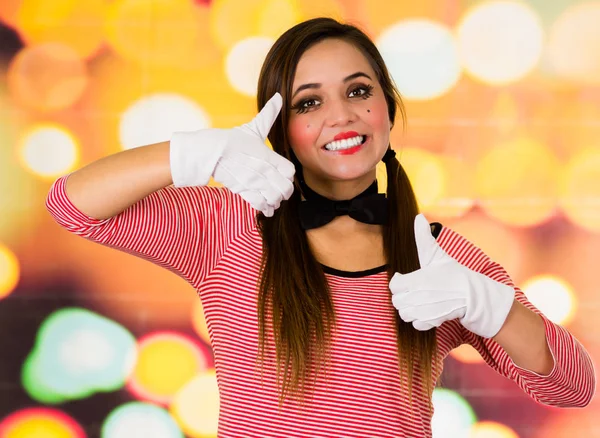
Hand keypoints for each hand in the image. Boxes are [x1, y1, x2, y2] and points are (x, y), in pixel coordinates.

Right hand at [170, 93, 295, 215]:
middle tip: (282, 190)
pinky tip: (265, 205)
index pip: (289, 171)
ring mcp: (253, 182)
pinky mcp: (242, 191)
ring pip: (274, 198)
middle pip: (286, 188)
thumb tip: (278, 97)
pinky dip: (265, 208)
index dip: (289, 175)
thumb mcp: (253, 127)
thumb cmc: (231, 139)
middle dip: (286, 191)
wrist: (209, 152)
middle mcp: (263, 170)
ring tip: (273, 198)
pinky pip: (260, 204)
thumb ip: (268, 115)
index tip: (284, 175)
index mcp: (267, 155)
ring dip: (276, 200)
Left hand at [389, 214, 514, 337]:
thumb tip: (418, 217)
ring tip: (419, 300)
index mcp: (417, 279)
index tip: (407, 279)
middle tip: (415, 290)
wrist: (475, 295)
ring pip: (404, 313)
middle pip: (396, 300)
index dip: (399, 282)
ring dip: (409, 308)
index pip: (394, 285)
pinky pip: (415, 324)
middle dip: (403, 296)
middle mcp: (418, 296)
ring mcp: (425, 311)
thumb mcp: (438, 255)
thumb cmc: (455, 274)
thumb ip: (424, 237)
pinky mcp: (432, 322)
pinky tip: (427, 310)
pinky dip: (419, 320)